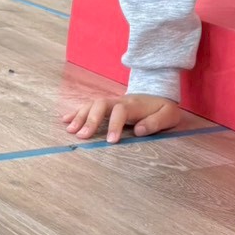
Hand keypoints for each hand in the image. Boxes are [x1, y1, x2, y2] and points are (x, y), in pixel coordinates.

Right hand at [62, 93, 181, 143]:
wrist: (159, 93)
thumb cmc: (163, 108)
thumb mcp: (169, 115)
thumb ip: (156, 122)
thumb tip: (138, 130)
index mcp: (134, 105)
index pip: (121, 111)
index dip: (114, 125)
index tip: (111, 141)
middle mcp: (120, 101)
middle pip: (101, 104)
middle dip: (91, 119)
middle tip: (82, 136)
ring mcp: (112, 102)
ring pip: (92, 104)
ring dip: (80, 116)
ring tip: (70, 130)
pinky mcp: (106, 106)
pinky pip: (89, 106)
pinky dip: (76, 112)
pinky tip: (65, 120)